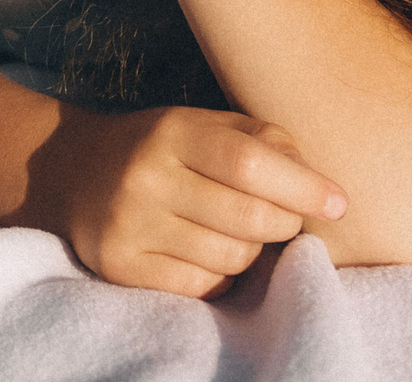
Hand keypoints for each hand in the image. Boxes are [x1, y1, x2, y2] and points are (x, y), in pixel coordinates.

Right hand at [42, 106, 344, 297]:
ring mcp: (129, 224)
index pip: (249, 163)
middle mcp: (145, 177)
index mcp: (171, 131)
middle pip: (248, 219)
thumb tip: (317, 185)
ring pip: (230, 260)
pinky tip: (208, 252)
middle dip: (284, 224)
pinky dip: (220, 276)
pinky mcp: (120, 265)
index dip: (302, 187)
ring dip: (251, 252)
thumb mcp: (203, 124)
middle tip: (283, 217)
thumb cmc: (161, 147)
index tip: (338, 203)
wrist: (74, 171)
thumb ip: (262, 141)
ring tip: (236, 231)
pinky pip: (202, 287)